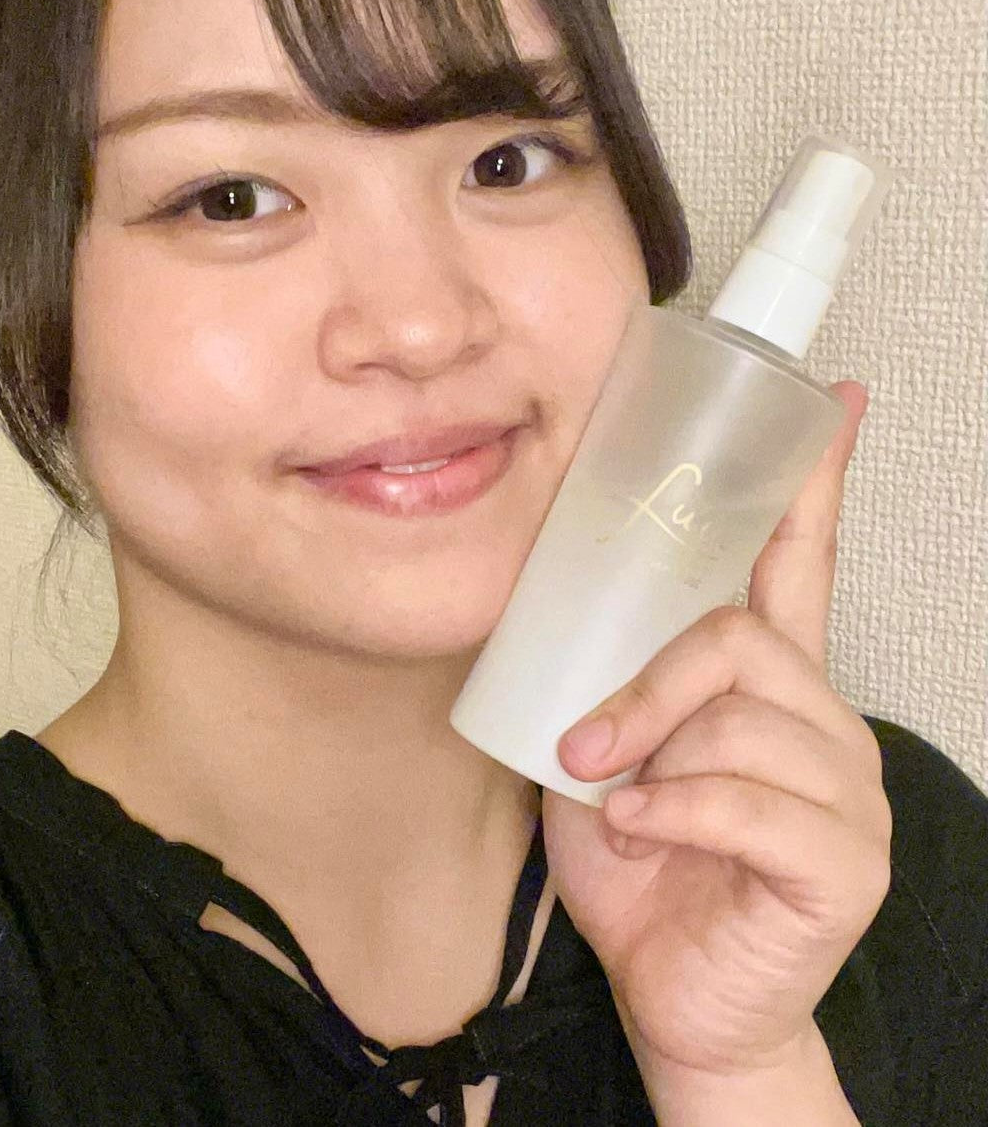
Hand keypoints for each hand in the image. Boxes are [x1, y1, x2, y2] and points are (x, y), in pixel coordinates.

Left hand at [540, 381, 892, 1080]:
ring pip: (744, 717)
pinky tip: (641, 834)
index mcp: (769, 685)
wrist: (676, 1001)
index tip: (832, 399)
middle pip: (741, 638)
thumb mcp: (606, 752)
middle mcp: (821, 722)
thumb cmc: (641, 865)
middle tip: (585, 742)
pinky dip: (675, 814)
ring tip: (613, 797)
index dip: (811, 480)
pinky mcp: (845, 863)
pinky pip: (751, 804)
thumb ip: (605, 678)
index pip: (800, 561)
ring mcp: (846, 793)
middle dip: (647, 685)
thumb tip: (552, 600)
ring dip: (653, 755)